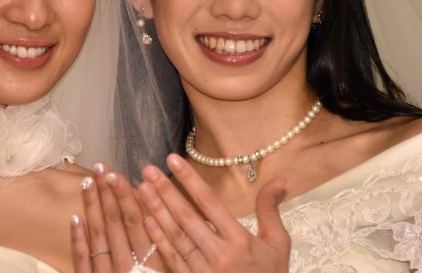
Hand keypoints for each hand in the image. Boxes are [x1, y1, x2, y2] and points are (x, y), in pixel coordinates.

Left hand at [71, 163, 163, 272]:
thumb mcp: (165, 270)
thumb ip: (162, 247)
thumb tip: (156, 215)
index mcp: (150, 261)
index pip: (135, 220)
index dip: (125, 196)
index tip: (116, 174)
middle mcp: (127, 264)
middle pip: (115, 222)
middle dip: (107, 192)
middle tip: (100, 168)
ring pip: (98, 235)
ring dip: (92, 206)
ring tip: (87, 182)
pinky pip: (82, 258)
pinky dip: (78, 238)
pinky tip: (74, 218)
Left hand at [137, 154, 289, 272]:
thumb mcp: (277, 245)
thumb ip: (270, 211)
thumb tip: (278, 179)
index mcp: (240, 241)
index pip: (209, 202)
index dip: (190, 179)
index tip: (172, 159)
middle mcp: (220, 255)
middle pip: (187, 217)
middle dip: (165, 190)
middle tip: (148, 169)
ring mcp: (203, 272)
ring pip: (175, 236)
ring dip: (157, 210)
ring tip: (142, 188)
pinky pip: (172, 259)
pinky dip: (159, 240)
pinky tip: (147, 221)